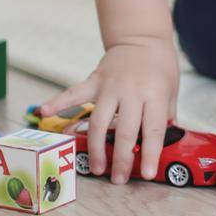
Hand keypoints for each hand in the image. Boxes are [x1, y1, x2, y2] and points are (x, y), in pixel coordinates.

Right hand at [37, 36, 179, 183]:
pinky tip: (44, 111)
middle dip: (122, 158)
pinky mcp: (95, 80)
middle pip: (125, 130)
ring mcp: (111, 85)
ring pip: (100, 120)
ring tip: (97, 168)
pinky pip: (75, 93)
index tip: (147, 174)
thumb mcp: (171, 91)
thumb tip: (166, 146)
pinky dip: (58, 101)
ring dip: (97, 147)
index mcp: (155, 94)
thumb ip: (167, 117)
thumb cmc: (159, 67)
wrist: (142, 36)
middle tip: (118, 179)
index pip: (154, 128)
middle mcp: (131, 90)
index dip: (151, 153)